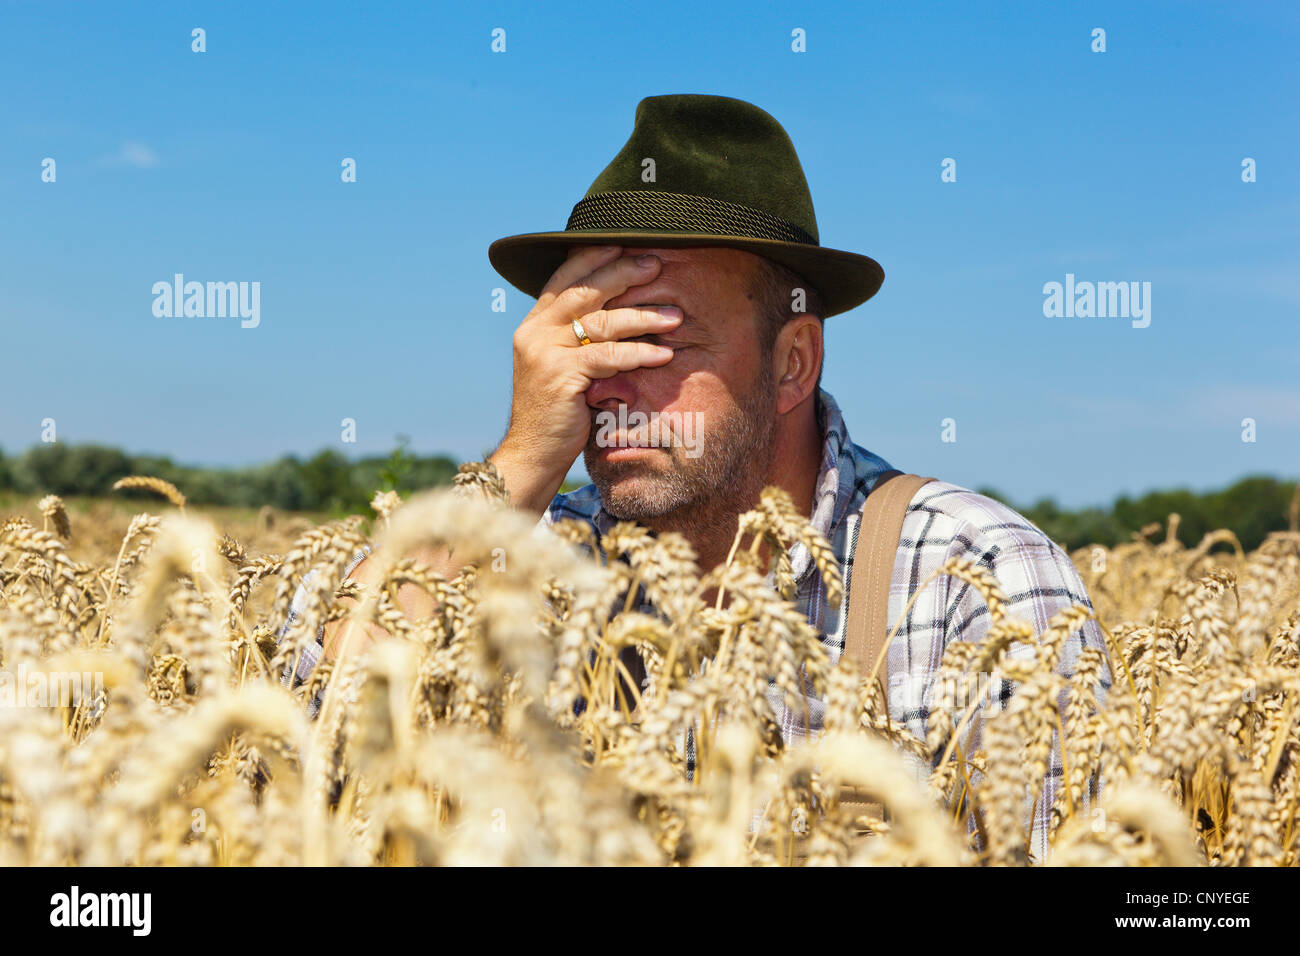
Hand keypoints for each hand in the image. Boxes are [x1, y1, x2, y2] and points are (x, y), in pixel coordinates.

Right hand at [490, 245, 681, 513]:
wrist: (532, 455)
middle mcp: (534, 333)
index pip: (562, 278)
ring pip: (600, 322)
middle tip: (657, 265)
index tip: (626, 243)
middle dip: (623, 274)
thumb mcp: (563, 368)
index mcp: (533, 326)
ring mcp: (544, 353)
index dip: (594, 258)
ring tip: (675, 316)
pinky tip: (663, 354)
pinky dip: (638, 353)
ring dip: (642, 317)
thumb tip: (616, 315)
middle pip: (584, 290)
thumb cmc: (557, 414)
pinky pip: (607, 356)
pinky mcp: (560, 376)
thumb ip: (577, 340)